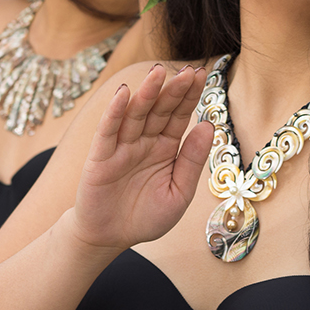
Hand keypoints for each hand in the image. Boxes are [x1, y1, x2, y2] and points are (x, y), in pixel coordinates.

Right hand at [71, 64, 210, 252]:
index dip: (189, 96)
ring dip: (146, 93)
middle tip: (188, 71)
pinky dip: (114, 112)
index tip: (202, 74)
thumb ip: (192, 161)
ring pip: (135, 114)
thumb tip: (209, 127)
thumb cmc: (145, 217)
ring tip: (158, 73)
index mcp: (165, 147)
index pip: (179, 116)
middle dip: (173, 90)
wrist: (109, 237)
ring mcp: (122, 146)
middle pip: (160, 110)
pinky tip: (123, 94)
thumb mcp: (178, 193)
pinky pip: (108, 131)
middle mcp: (144, 141)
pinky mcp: (100, 157)